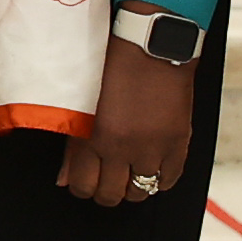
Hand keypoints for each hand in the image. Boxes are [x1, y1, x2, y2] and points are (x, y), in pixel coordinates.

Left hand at [54, 36, 195, 210]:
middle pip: (110, 195)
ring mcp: (152, 148)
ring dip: (132, 188)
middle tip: (105, 181)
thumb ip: (72, 145)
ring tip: (128, 175)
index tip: (83, 182)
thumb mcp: (82, 103)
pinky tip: (152, 169)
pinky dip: (160, 180)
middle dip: (104, 192)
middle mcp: (122, 148)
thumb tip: (64, 179)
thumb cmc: (112, 66)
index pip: (82, 185)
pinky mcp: (177, 142)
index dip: (81, 188)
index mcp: (93, 137)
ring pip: (140, 192)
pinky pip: (169, 180)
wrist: (151, 45)